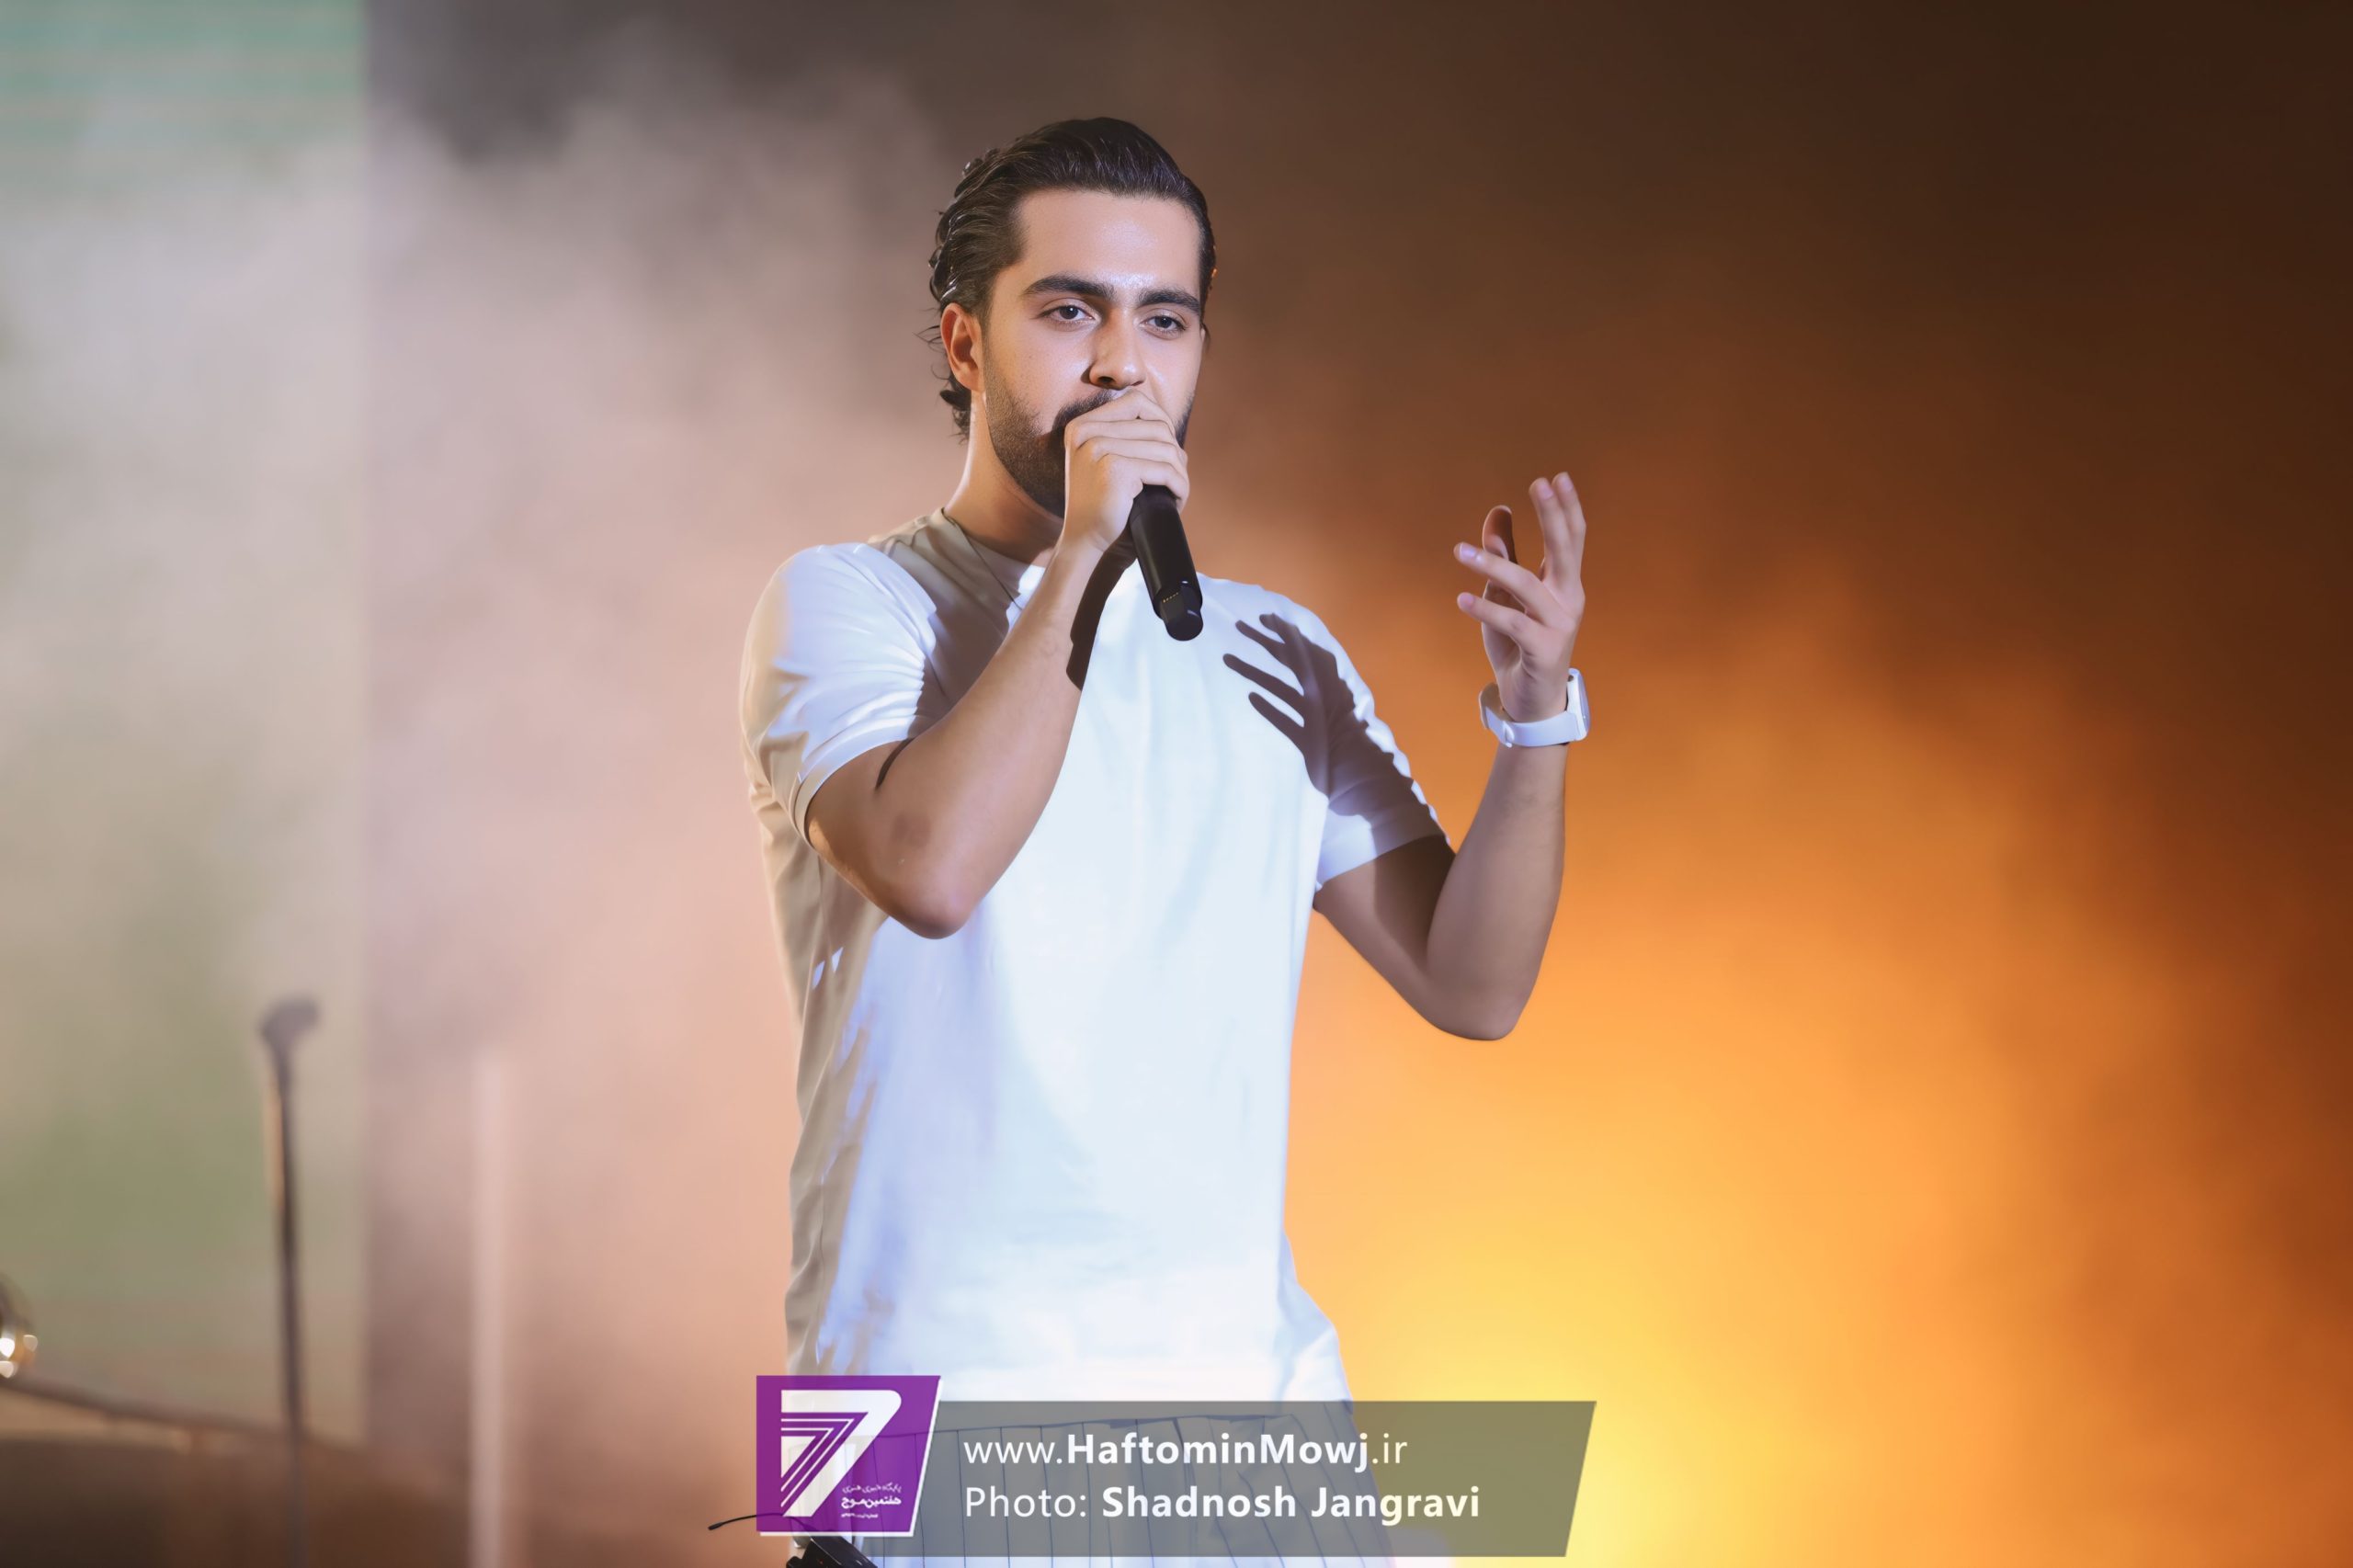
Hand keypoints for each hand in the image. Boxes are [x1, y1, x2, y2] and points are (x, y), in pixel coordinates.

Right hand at [1061, 387, 1189, 556]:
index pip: (1135, 402)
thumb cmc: (1099, 504)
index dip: (1161, 420)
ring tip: (1178, 489)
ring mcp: (1098, 448)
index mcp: (1082, 425)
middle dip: (1174, 453)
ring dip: (1179, 472)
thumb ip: (1124, 438)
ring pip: (1163, 449)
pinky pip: (1163, 470)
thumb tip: (1169, 426)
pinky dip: (1178, 485)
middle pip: (1154, 426)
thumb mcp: (1103, 462)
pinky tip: (1178, 498)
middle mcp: (1087, 432)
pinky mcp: (1115, 469)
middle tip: (1177, 477)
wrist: (1082, 540)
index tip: (1169, 446)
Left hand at [1452, 470, 1587, 721]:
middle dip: (1552, 516)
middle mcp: (1568, 599)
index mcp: (1564, 584)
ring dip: (1492, 565)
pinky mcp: (1543, 649)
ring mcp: (1559, 624)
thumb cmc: (1519, 644)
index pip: (1571, 538)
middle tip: (1538, 484)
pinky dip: (1485, 610)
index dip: (1565, 508)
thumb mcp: (1506, 594)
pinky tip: (1461, 600)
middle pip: (1564, 550)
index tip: (1557, 477)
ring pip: (1527, 585)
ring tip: (1459, 552)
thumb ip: (1504, 554)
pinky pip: (1513, 622)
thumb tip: (1498, 510)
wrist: (1530, 700)